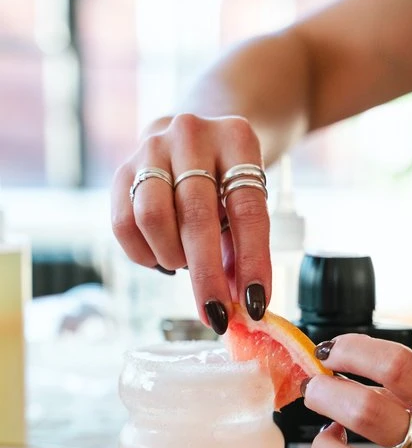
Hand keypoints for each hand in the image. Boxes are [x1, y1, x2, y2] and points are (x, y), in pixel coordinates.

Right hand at [110, 114, 271, 333]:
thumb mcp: (245, 199)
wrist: (193, 132)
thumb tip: (241, 304)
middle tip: (216, 314)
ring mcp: (150, 148)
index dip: (252, 261)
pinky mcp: (121, 170)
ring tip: (185, 263)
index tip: (255, 302)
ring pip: (152, 218)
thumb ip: (242, 246)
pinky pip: (123, 224)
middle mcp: (191, 135)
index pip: (246, 209)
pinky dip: (144, 254)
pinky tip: (162, 256)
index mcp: (236, 138)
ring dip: (172, 257)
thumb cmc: (226, 177)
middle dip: (207, 276)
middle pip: (196, 217)